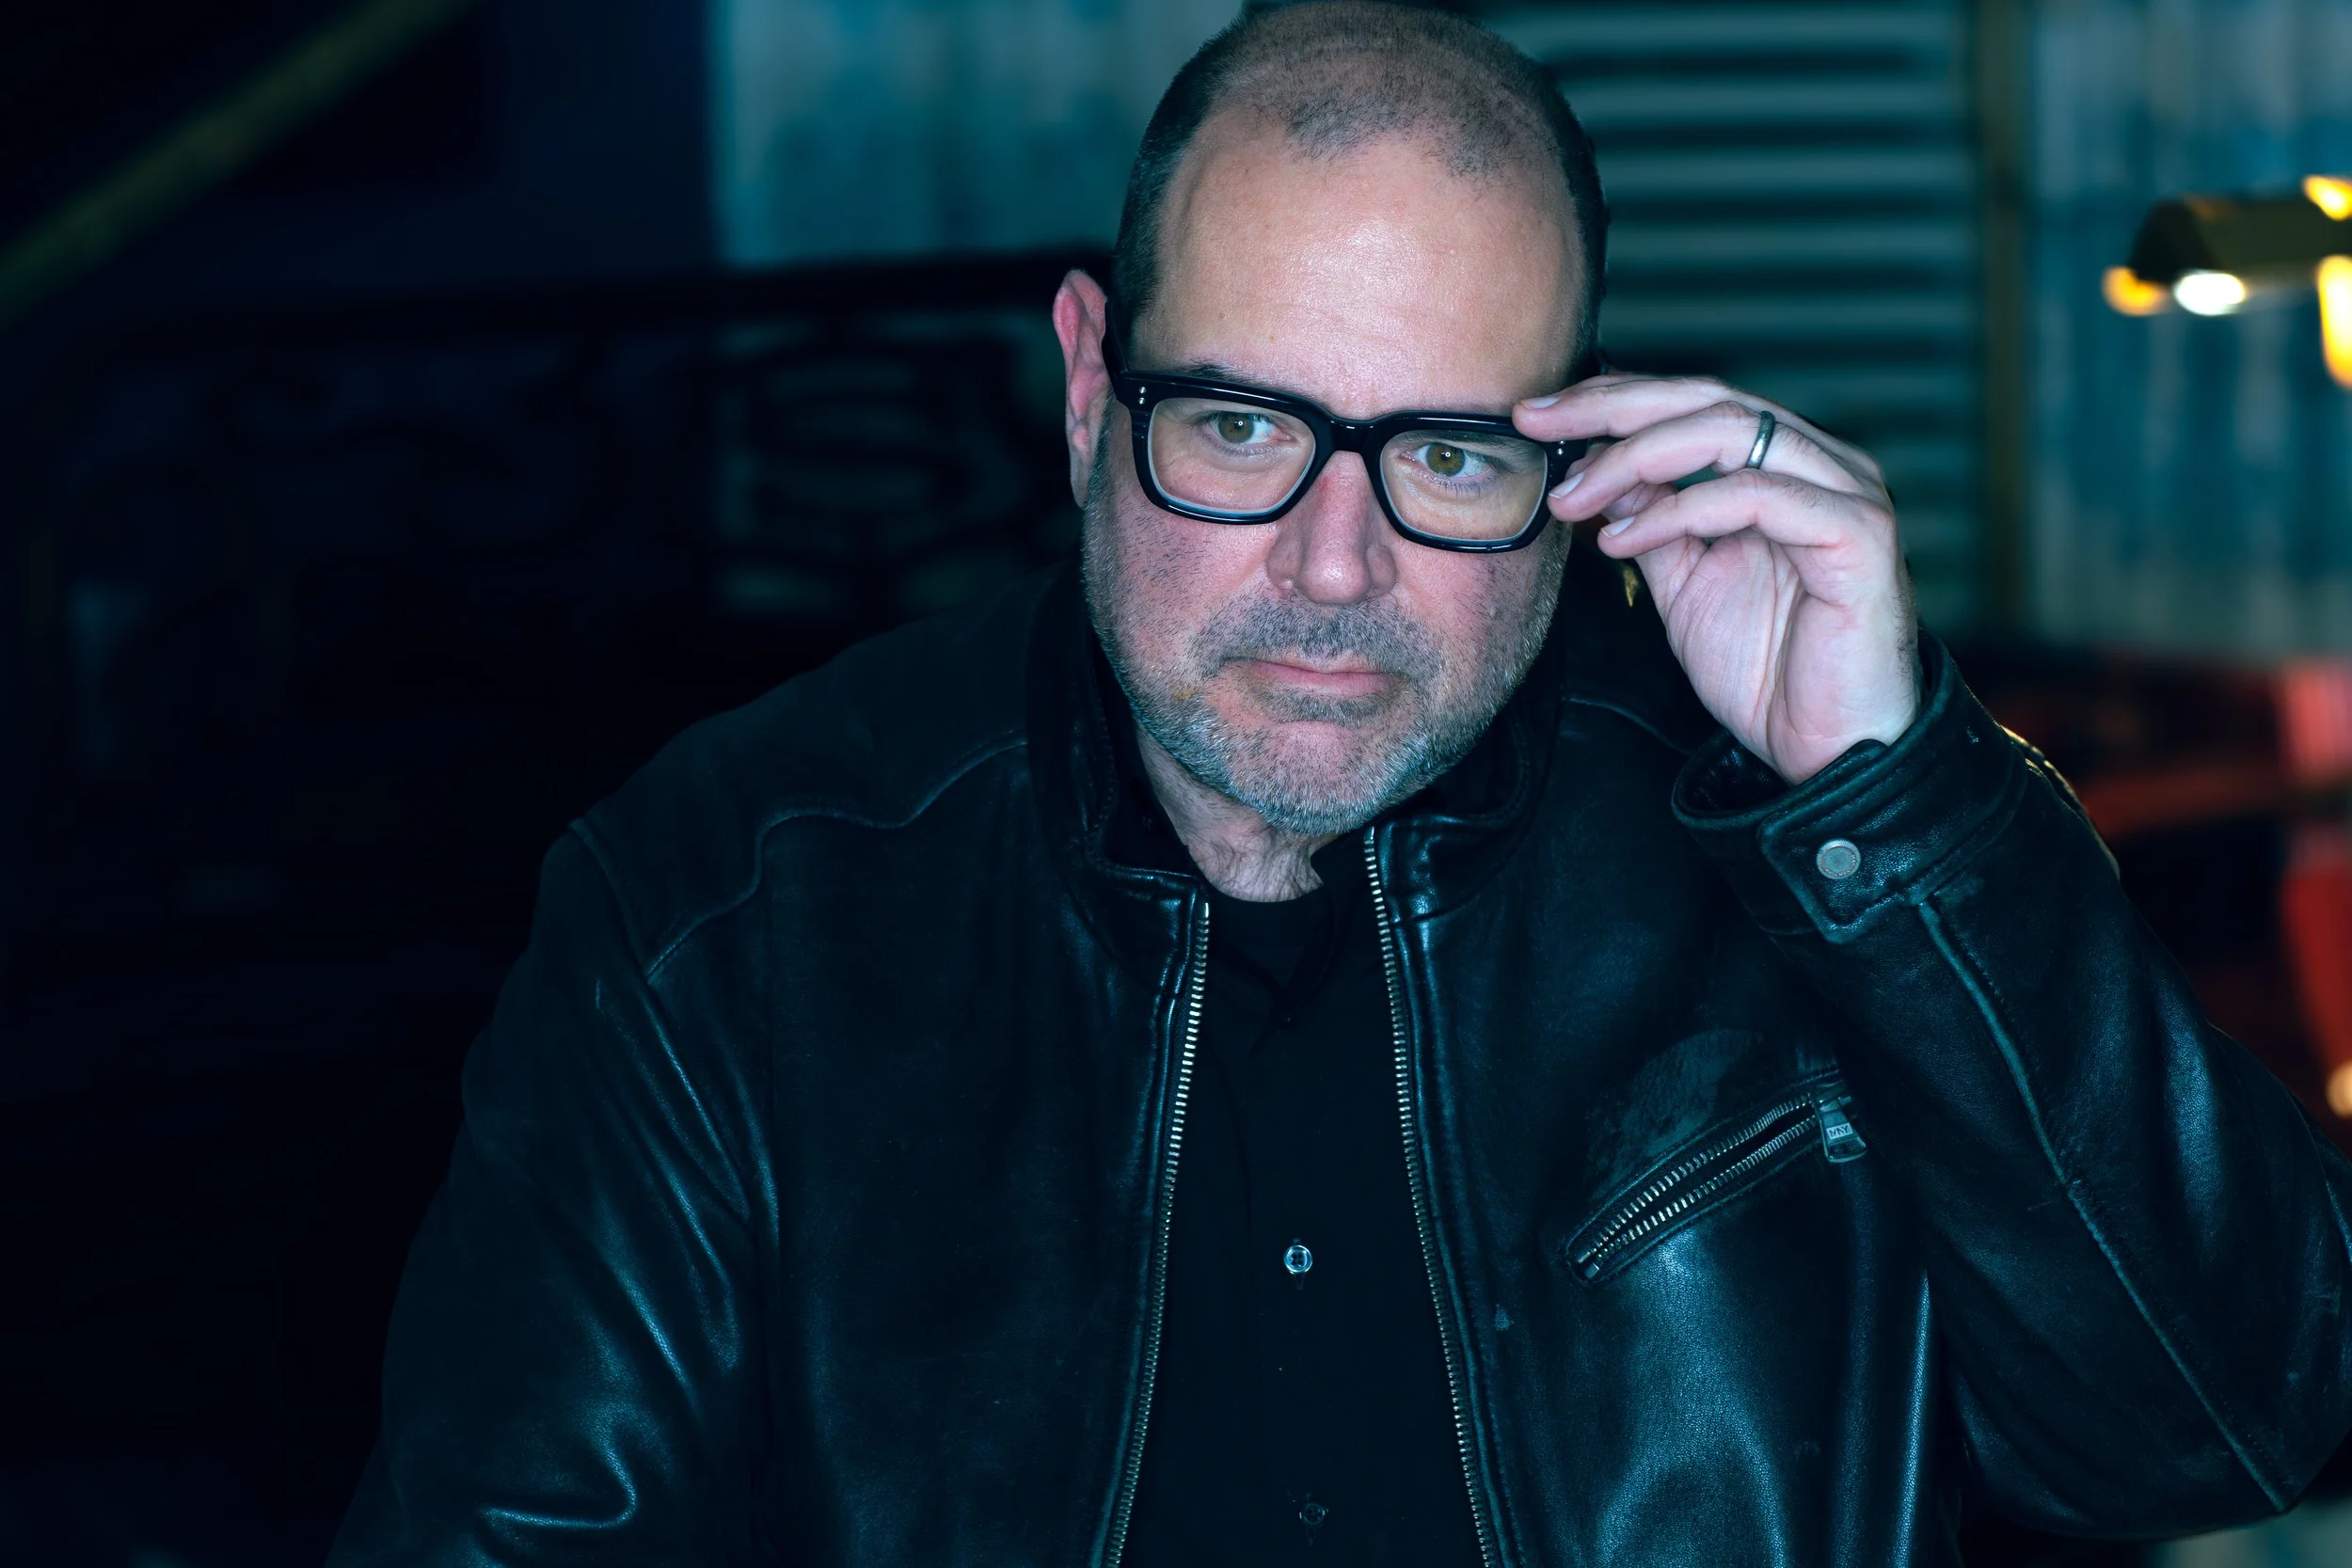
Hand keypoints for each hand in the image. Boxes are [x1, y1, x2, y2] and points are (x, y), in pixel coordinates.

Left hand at [1515, 375, 1919, 784]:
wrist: (1830, 749)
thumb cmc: (1770, 671)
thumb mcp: (1685, 584)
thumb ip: (1650, 520)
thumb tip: (1592, 466)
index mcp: (1785, 466)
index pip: (1693, 403)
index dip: (1613, 401)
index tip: (1537, 417)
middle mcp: (1821, 464)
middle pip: (1709, 399)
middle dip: (1612, 408)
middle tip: (1539, 425)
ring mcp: (1846, 492)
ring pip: (1731, 431)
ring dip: (1635, 458)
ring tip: (1574, 498)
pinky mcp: (1858, 534)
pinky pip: (1757, 495)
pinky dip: (1680, 510)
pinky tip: (1624, 537)